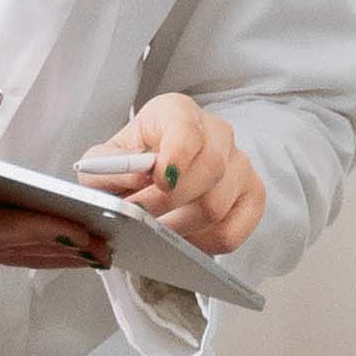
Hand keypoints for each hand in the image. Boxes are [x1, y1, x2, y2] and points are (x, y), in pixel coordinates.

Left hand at [77, 93, 263, 254]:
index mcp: (177, 112)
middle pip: (209, 170)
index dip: (176, 158)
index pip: (187, 130)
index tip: (158, 181)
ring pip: (217, 205)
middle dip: (170, 202)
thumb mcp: (103, 160)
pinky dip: (203, 244)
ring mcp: (239, 164)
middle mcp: (216, 132)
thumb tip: (135, 181)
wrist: (147, 174)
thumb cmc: (128, 164)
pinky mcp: (252, 195)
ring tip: (155, 231)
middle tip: (142, 218)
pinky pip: (232, 231)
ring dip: (180, 227)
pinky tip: (182, 239)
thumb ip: (108, 167)